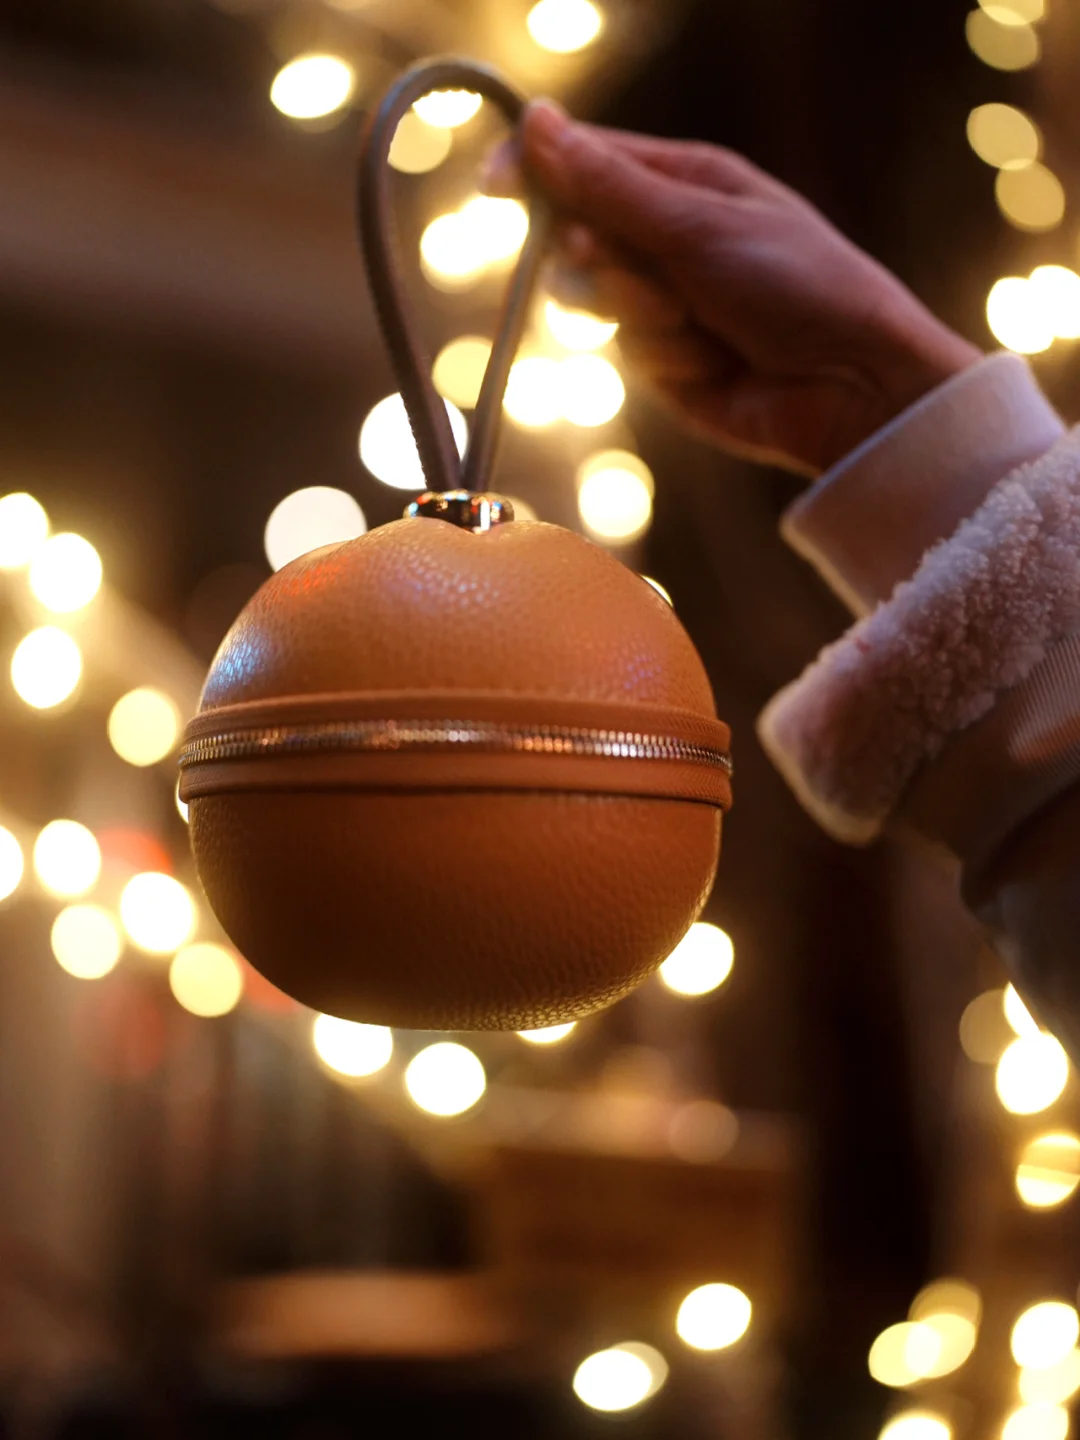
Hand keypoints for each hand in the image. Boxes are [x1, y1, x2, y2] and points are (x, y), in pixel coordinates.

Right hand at [488, 103, 980, 476]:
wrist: (849, 387)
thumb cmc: (798, 284)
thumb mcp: (701, 224)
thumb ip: (610, 186)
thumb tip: (537, 121)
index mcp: (682, 180)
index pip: (581, 161)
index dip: (531, 170)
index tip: (492, 191)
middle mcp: (664, 237)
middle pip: (570, 235)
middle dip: (598, 261)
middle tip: (640, 272)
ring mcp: (660, 301)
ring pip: (589, 300)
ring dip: (637, 314)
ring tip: (697, 322)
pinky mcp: (662, 362)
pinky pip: (625, 351)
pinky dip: (664, 358)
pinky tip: (714, 361)